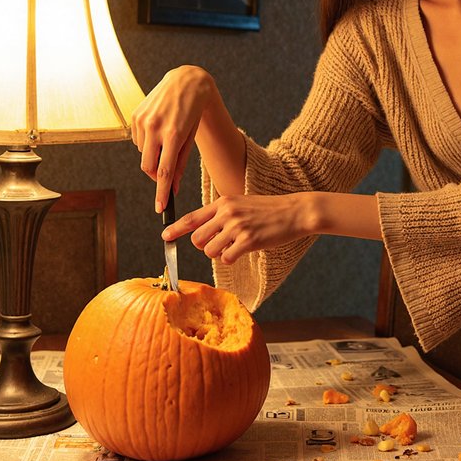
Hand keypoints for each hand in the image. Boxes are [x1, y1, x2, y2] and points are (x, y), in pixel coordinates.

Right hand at [131, 66, 214, 211]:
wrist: (186, 82)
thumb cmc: (193, 113)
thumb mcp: (191, 138)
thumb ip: (180, 163)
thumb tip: (173, 187)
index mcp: (174, 135)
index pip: (164, 172)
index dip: (161, 192)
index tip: (160, 208)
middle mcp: (156, 128)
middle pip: (148, 167)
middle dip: (155, 176)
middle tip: (164, 176)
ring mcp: (143, 120)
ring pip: (142, 154)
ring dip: (152, 155)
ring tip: (166, 139)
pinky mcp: (135, 115)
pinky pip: (137, 141)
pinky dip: (147, 142)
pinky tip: (157, 128)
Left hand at [162, 193, 313, 265]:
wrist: (294, 211)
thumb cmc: (269, 209)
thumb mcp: (242, 204)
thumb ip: (222, 214)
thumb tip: (203, 232)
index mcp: (223, 202)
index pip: (192, 218)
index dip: (175, 229)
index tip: (165, 237)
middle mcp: (227, 213)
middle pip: (197, 239)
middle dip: (205, 246)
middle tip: (220, 243)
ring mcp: (237, 227)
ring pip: (210, 251)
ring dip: (219, 253)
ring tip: (235, 245)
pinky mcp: (248, 240)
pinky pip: (226, 257)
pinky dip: (232, 257)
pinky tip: (244, 249)